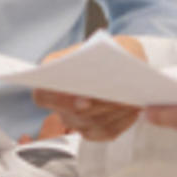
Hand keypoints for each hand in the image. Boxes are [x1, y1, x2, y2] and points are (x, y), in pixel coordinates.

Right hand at [29, 35, 145, 141]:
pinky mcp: (93, 131)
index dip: (59, 100)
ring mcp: (75, 119)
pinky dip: (122, 121)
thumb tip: (108, 74)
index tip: (84, 98)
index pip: (42, 95)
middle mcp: (59, 103)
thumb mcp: (111, 44)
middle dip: (99, 106)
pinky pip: (106, 132)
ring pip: (92, 123)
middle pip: (73, 113)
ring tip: (133, 100)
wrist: (122, 62)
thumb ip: (106, 55)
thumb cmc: (112, 51)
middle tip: (121, 98)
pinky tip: (133, 109)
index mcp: (51, 75)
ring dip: (113, 112)